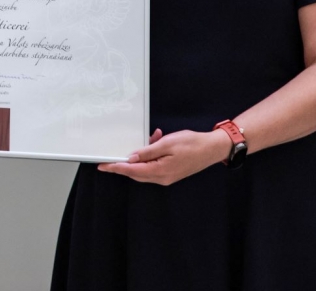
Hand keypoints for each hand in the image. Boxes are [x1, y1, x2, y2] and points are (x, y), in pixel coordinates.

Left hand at [97, 129, 228, 184]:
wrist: (212, 149)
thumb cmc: (192, 144)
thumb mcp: (167, 143)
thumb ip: (148, 151)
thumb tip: (131, 158)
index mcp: (160, 171)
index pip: (132, 171)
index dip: (116, 168)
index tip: (103, 166)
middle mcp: (162, 178)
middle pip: (136, 173)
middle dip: (124, 163)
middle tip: (113, 154)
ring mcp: (167, 177)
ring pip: (144, 169)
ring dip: (140, 156)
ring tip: (149, 138)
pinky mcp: (171, 173)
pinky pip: (153, 166)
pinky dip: (150, 156)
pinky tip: (156, 141)